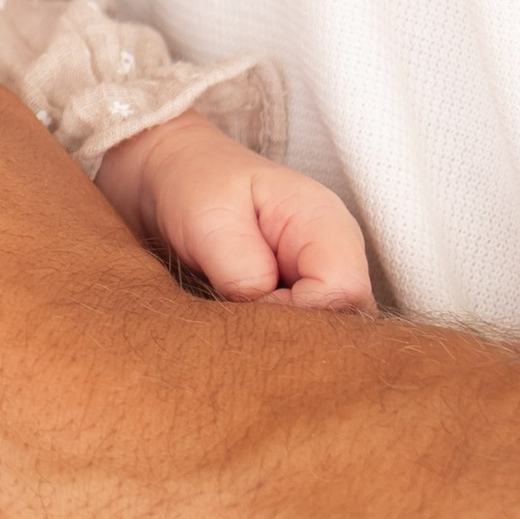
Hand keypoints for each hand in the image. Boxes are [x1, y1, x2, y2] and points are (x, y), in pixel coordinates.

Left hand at [96, 112, 372, 312]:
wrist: (174, 180)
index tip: (242, 301)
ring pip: (324, 334)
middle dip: (289, 332)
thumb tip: (261, 306)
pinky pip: (301, 336)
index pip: (345, 290)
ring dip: (276, 338)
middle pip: (344, 319)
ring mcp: (318, 280)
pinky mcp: (297, 299)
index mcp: (325, 223)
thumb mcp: (209, 216)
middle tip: (231, 315)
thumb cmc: (194, 185)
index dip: (297, 311)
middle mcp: (333, 255)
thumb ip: (240, 266)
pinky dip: (268, 339)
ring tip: (227, 314)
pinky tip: (233, 324)